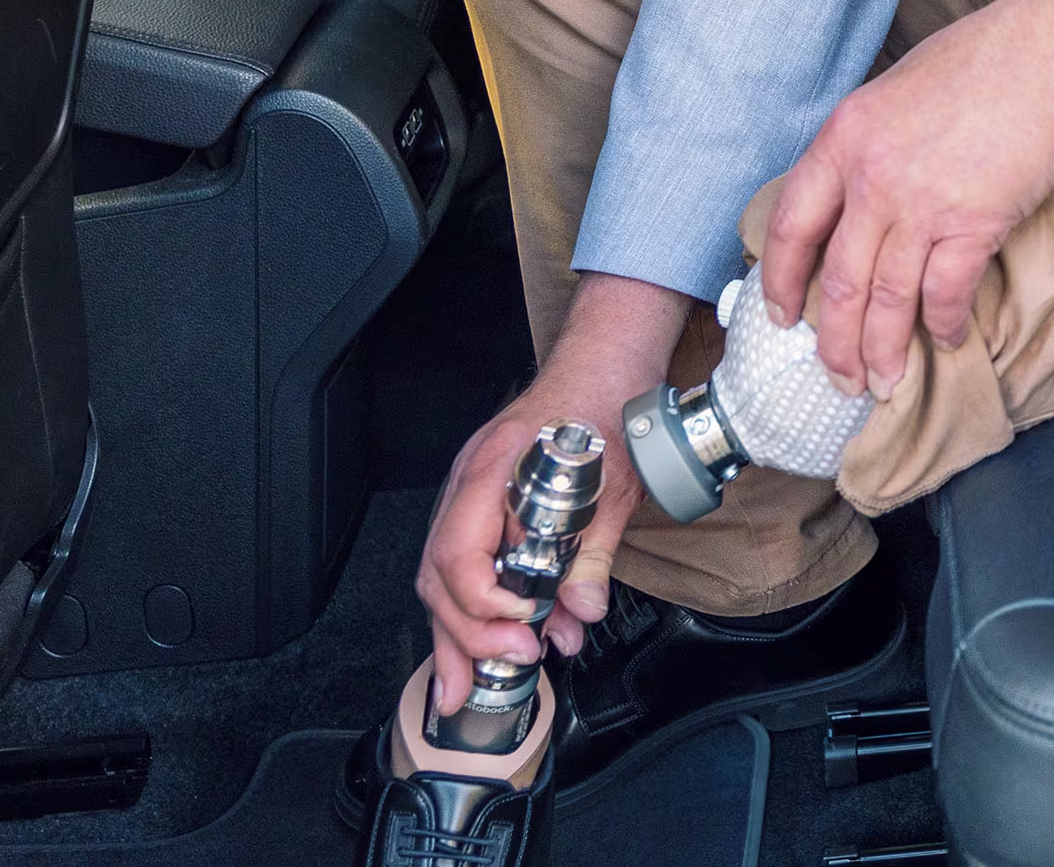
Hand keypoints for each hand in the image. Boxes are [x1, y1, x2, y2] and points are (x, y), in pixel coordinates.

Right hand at [413, 273, 690, 713]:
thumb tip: (581, 610)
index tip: (525, 627)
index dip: (484, 602)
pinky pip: (460, 568)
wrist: (603, 369)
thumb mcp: (615, 484)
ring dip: (459, 635)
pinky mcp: (479, 510)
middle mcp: (467, 485)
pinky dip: (469, 613)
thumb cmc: (604, 413)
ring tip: (470, 685)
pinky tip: (479, 650)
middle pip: (438, 575)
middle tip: (512, 665)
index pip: (458, 552)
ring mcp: (467, 496)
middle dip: (466, 632)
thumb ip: (593, 551)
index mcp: (492, 470)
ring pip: (441, 579)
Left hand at [761, 0, 1053, 396]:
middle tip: (839, 378)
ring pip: (886, 300)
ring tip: (884, 384)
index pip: (791, 224)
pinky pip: (945, 293)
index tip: (782, 315)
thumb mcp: (899, 90)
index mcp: (844, 136)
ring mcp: (921, 202)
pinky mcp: (974, 222)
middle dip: (834, 342)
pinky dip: (943, 325)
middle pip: (837, 280)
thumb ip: (869, 144)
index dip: (781, 279)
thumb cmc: (990, 58)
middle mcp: (871, 175)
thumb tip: (859, 197)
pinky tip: (946, 340)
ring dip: (883, 351)